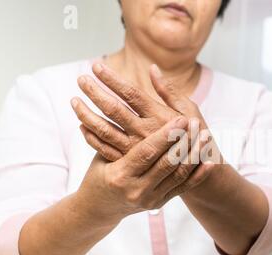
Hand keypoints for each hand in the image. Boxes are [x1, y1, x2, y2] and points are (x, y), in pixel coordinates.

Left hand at [73, 63, 212, 160]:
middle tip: (80, 79)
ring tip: (74, 101)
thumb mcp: (189, 110)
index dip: (112, 79)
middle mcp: (145, 132)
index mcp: (159, 116)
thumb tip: (152, 68)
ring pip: (104, 130)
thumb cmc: (195, 136)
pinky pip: (105, 150)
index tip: (97, 66)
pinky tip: (82, 126)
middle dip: (95, 92)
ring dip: (87, 114)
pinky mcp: (130, 162)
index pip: (130, 93)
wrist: (197, 171)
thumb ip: (169, 91)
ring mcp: (136, 149)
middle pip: (113, 109)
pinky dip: (92, 137)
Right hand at [73, 115, 213, 224]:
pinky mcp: (161, 202)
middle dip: (185, 142)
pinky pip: (183, 187)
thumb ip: (116, 136)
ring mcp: (150, 199)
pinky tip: (210, 161)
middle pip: (167, 164)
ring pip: (178, 175)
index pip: (147, 153)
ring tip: (206, 136)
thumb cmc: (98, 174)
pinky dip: (198, 174)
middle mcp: (136, 190)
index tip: (180, 119)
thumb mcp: (101, 155)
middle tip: (198, 123)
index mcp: (119, 175)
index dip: (165, 136)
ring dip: (194, 154)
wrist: (100, 209)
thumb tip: (127, 105)